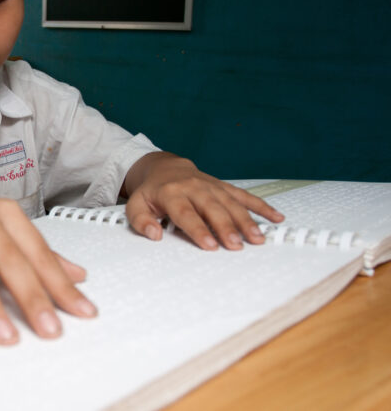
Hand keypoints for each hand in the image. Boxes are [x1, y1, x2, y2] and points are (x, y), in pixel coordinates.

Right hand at [0, 179, 96, 344]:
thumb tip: (78, 276)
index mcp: (4, 212)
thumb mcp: (2, 224)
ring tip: (5, 336)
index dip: (60, 282)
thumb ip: (37, 250)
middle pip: (8, 259)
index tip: (80, 311)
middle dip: (31, 296)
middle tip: (49, 328)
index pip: (37, 251)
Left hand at [123, 153, 284, 249]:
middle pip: (212, 208)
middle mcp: (193, 188)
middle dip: (225, 227)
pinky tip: (276, 218)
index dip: (198, 229)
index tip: (210, 245)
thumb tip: (154, 234)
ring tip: (257, 239)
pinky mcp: (224, 187)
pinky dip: (261, 206)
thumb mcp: (137, 205)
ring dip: (246, 220)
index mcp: (171, 194)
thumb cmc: (152, 192)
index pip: (186, 213)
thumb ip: (141, 221)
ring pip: (231, 203)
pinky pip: (244, 195)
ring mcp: (211, 186)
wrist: (164, 167)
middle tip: (236, 245)